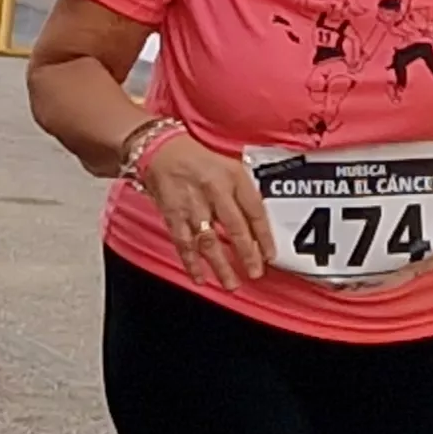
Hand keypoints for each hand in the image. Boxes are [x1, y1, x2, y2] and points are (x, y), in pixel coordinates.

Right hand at [135, 134, 272, 288]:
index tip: (270, 255)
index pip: (255, 210)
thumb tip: (258, 227)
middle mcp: (214, 190)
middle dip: (247, 254)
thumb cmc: (198, 160)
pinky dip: (191, 263)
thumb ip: (245, 194)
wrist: (162, 149)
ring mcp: (192, 204)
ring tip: (231, 283)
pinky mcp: (173, 215)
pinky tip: (199, 277)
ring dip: (221, 265)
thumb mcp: (230, 168)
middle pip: (235, 228)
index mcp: (233, 177)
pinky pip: (184, 243)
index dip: (265, 236)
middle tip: (254, 272)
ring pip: (209, 240)